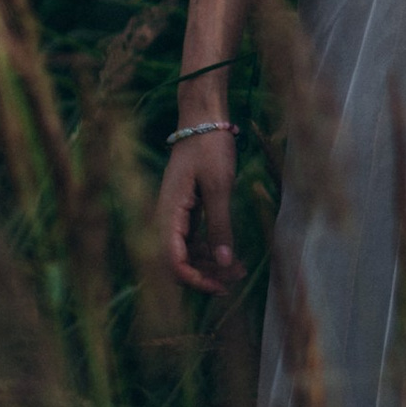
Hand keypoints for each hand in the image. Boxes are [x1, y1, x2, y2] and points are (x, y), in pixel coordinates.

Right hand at [157, 125, 242, 291]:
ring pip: (186, 254)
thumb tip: (224, 264)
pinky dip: (210, 251)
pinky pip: (193, 241)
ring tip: (239, 271)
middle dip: (204, 276)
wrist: (203, 120)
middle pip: (177, 262)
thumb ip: (220, 225)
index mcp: (167, 213)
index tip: (220, 286)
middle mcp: (166, 218)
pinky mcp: (186, 212)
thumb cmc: (209, 148)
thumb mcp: (219, 186)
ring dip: (209, 266)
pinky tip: (232, 256)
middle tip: (234, 281)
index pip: (171, 261)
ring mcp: (175, 216)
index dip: (194, 279)